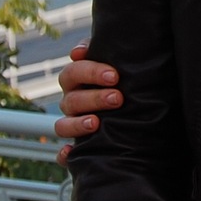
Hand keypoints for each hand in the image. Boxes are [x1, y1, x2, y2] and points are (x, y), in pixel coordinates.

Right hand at [54, 42, 122, 163]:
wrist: (138, 112)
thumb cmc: (127, 82)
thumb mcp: (122, 64)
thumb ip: (113, 51)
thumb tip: (93, 46)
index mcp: (79, 79)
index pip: (75, 70)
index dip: (90, 71)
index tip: (113, 75)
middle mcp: (73, 101)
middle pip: (71, 98)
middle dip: (94, 97)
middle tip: (117, 97)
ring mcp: (72, 124)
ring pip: (62, 125)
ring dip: (77, 123)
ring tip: (96, 123)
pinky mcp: (76, 148)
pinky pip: (63, 154)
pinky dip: (65, 154)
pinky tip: (71, 152)